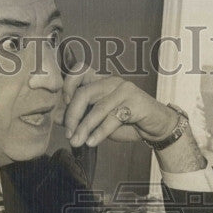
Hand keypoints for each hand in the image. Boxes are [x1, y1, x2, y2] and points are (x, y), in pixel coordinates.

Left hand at [63, 66, 178, 147]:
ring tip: (77, 142)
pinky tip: (92, 142)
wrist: (156, 127)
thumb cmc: (127, 122)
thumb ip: (81, 116)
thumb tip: (57, 118)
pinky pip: (113, 118)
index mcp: (102, 81)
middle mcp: (112, 81)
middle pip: (84, 93)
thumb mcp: (100, 120)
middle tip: (69, 134)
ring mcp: (125, 90)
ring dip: (84, 128)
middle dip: (72, 115)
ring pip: (98, 108)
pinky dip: (100, 132)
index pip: (80, 70)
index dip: (68, 84)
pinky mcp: (135, 102)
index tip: (62, 104)